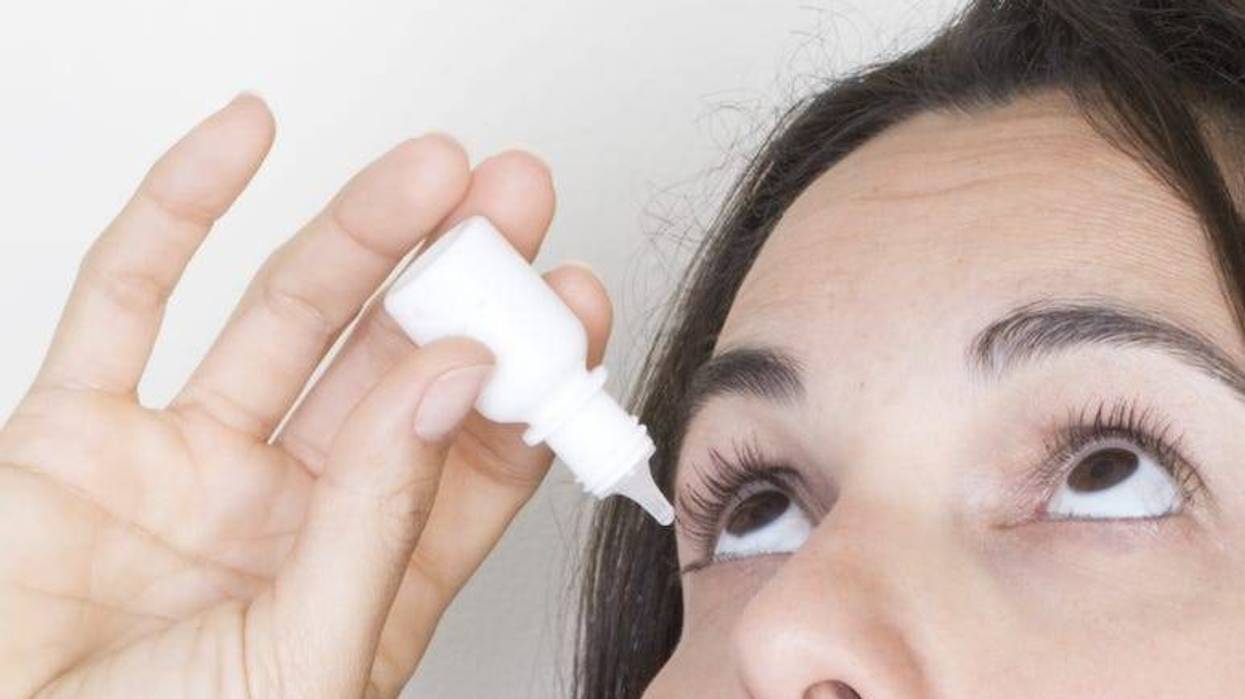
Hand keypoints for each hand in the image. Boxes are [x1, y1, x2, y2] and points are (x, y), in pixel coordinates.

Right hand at [0, 93, 611, 697]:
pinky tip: (243, 141)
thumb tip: (456, 382)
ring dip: (360, 233)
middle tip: (514, 199)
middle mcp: (288, 508)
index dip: (527, 373)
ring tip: (432, 171)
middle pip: (393, 365)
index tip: (573, 300)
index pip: (473, 455)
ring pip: (286, 315)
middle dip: (457, 275)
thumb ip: (383, 518)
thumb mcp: (308, 656)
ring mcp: (186, 462)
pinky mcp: (77, 430)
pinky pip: (125, 296)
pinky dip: (178, 208)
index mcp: (366, 574)